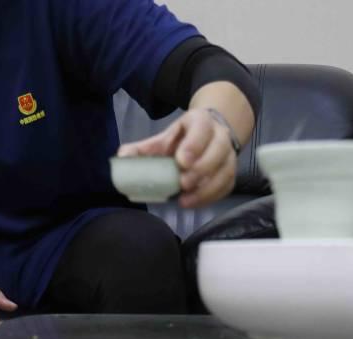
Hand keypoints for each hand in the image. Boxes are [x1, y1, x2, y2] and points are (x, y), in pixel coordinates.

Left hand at [118, 109, 237, 208]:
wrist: (209, 135)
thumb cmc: (183, 139)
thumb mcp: (164, 139)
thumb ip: (143, 149)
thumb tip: (121, 158)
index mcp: (201, 122)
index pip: (203, 129)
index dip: (194, 145)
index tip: (181, 162)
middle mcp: (220, 136)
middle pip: (219, 150)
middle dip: (202, 168)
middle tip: (183, 183)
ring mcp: (229, 156)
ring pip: (226, 171)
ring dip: (207, 188)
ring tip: (185, 200)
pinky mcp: (231, 173)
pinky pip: (227, 186)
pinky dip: (211, 197)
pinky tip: (194, 203)